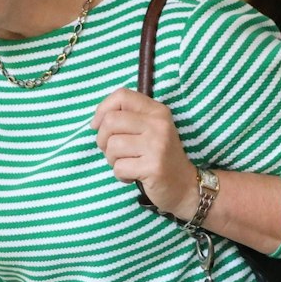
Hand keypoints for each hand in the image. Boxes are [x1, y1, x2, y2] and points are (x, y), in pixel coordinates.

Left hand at [91, 88, 199, 218]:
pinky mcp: (154, 167)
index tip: (98, 126)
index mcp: (156, 111)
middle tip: (113, 152)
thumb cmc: (158, 156)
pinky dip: (120, 175)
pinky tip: (133, 175)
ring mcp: (157, 145)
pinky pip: (119, 167)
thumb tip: (95, 123)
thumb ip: (127, 120)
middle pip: (110, 121)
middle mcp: (158, 124)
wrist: (184, 186)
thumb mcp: (149, 130)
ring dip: (112, 160)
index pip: (122, 96)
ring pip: (112, 146)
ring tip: (127, 164)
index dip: (102, 110)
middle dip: (103, 140)